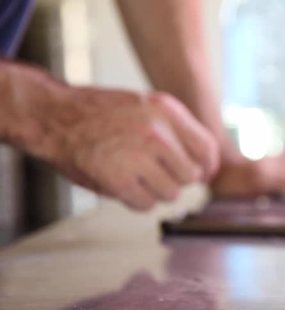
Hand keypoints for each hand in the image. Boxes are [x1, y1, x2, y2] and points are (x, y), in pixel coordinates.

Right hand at [43, 89, 218, 209]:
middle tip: (158, 174)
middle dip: (177, 180)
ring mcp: (137, 156)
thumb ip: (175, 129)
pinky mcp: (118, 180)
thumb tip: (207, 164)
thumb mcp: (145, 105)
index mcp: (166, 110)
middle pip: (190, 175)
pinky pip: (146, 205)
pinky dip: (137, 201)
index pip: (206, 148)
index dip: (207, 167)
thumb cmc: (99, 113)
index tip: (203, 175)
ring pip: (171, 193)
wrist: (53, 114)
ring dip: (156, 191)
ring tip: (137, 177)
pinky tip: (124, 185)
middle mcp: (156, 132)